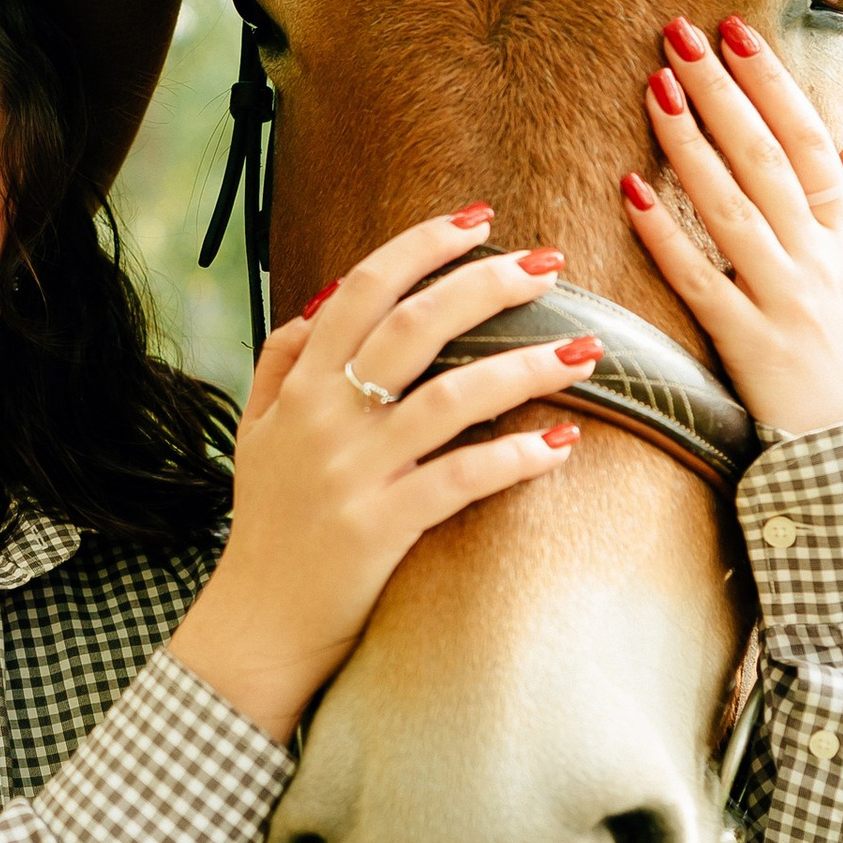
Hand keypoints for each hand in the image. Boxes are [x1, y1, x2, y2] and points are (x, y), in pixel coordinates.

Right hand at [168, 211, 597, 741]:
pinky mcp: (382, 528)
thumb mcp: (257, 430)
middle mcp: (325, 417)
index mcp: (300, 385)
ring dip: (524, 367)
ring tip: (586, 351)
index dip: (420, 247)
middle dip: (485, 285)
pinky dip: (513, 458)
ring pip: (449, 398)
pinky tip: (560, 444)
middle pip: (413, 327)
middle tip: (547, 263)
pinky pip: (459, 480)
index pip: (361, 289)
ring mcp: (354, 472)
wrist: (255, 623)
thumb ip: (282, 359)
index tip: (477, 220)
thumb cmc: (266, 524)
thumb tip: (326, 298)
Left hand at [622, 16, 842, 439]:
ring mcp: (783, 300)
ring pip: (732, 208)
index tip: (737, 34)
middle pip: (766, 160)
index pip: (810, 141)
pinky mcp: (746, 344)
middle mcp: (818, 261)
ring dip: (691, 144)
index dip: (772, 85)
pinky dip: (666, 234)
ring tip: (655, 88)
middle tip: (680, 36)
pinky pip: (699, 281)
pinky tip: (631, 189)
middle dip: (723, 93)